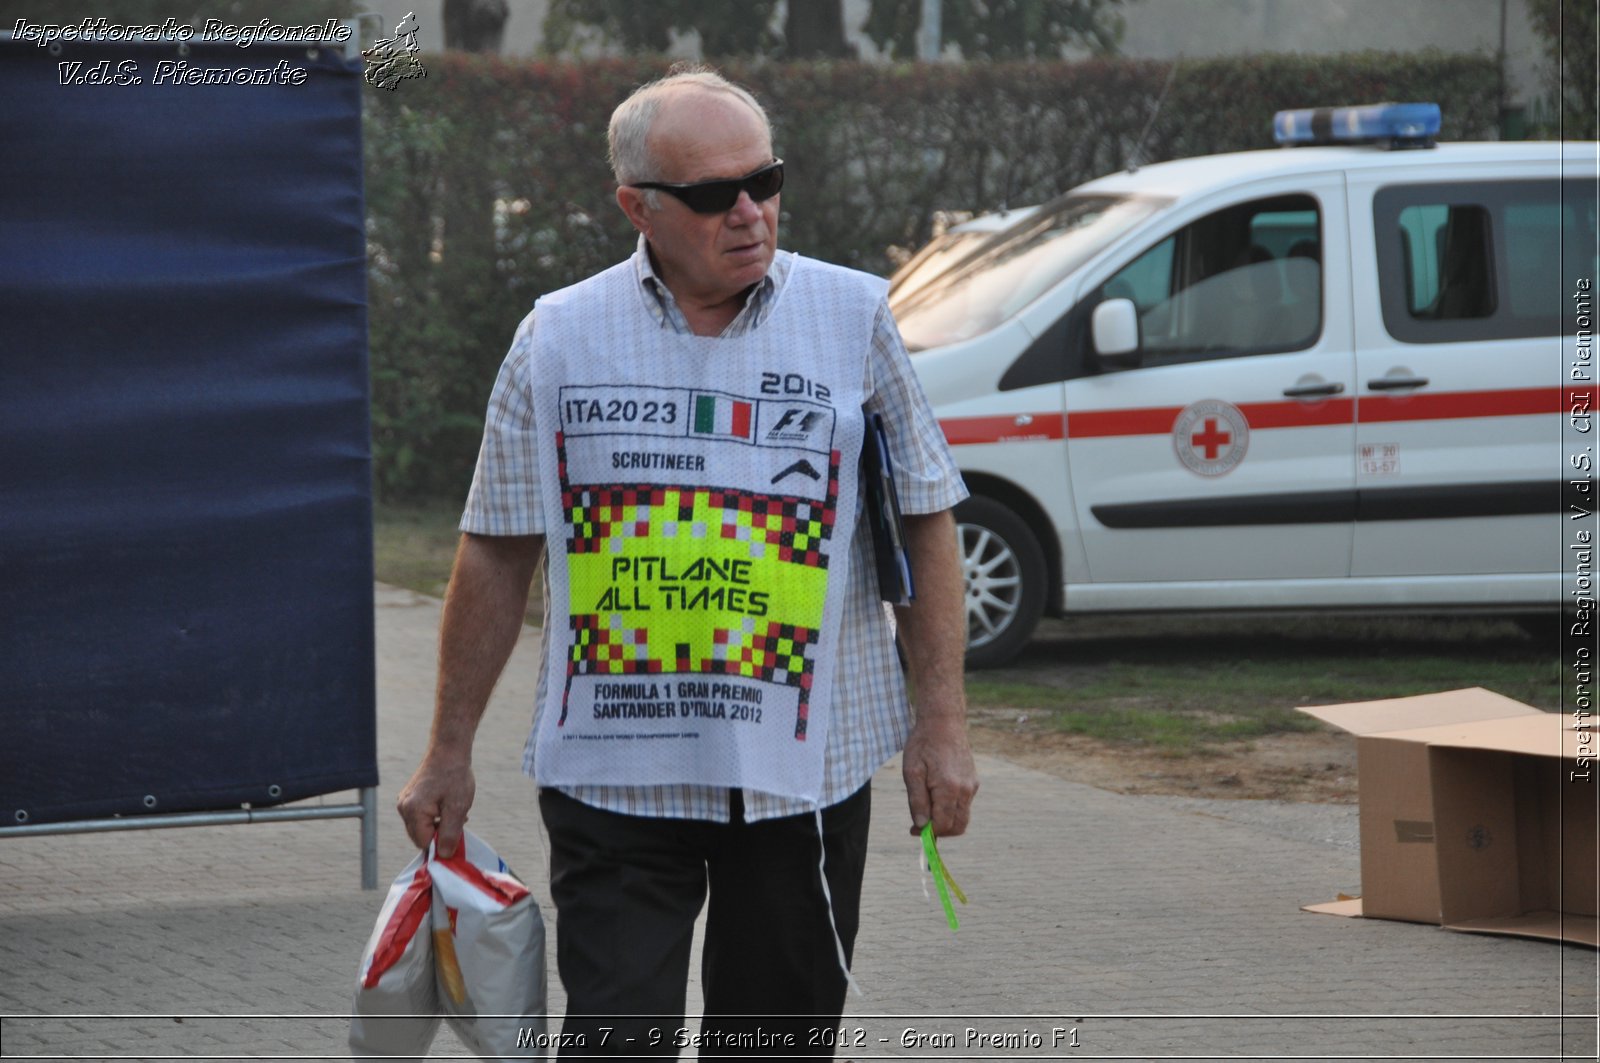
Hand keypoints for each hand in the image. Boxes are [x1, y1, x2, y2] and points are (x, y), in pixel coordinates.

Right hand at [396, 750, 475, 857]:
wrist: (449, 750)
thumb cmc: (455, 776)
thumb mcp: (458, 808)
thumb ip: (450, 834)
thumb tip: (444, 856)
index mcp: (412, 811)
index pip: (424, 843)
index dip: (441, 843)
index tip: (457, 833)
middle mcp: (403, 808)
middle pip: (420, 836)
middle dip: (439, 833)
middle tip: (457, 818)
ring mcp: (404, 801)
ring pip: (421, 827)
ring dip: (438, 824)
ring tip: (453, 809)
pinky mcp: (409, 797)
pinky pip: (420, 816)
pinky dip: (434, 815)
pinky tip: (446, 804)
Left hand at [902, 714, 977, 837]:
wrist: (943, 721)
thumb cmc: (923, 744)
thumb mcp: (912, 771)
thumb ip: (917, 801)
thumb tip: (921, 826)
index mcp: (949, 788)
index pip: (943, 825)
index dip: (927, 834)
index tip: (913, 831)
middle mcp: (966, 790)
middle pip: (957, 827)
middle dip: (939, 832)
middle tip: (920, 825)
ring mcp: (972, 786)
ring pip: (962, 817)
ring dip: (946, 820)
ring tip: (926, 807)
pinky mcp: (974, 781)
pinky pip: (964, 804)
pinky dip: (951, 809)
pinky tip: (936, 793)